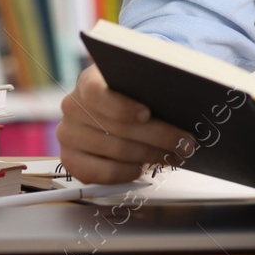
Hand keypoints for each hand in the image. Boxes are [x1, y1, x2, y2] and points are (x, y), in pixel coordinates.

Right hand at [57, 65, 196, 183]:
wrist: (112, 113)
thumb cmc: (133, 96)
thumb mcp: (138, 82)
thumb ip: (149, 84)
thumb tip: (176, 93)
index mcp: (88, 82)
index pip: (97, 94)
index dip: (122, 106)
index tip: (147, 114)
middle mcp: (73, 108)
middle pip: (116, 127)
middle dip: (158, 136)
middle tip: (185, 143)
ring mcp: (69, 136)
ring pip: (116, 151)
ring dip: (151, 155)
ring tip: (174, 155)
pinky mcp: (72, 160)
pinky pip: (103, 173)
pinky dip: (128, 172)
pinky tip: (144, 167)